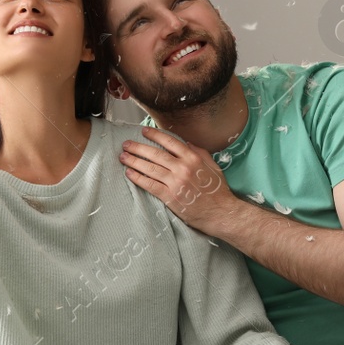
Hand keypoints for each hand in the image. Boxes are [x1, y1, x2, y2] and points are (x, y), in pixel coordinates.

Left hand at [121, 128, 235, 231]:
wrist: (220, 213)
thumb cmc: (217, 190)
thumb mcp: (212, 166)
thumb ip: (200, 152)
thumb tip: (186, 142)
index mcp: (193, 158)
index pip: (170, 142)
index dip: (155, 135)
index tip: (144, 132)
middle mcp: (183, 168)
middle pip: (155, 154)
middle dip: (138, 147)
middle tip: (126, 144)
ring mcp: (175, 182)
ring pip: (150, 168)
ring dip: (134, 161)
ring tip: (123, 157)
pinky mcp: (170, 197)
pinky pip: (150, 185)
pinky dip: (138, 178)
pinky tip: (129, 173)